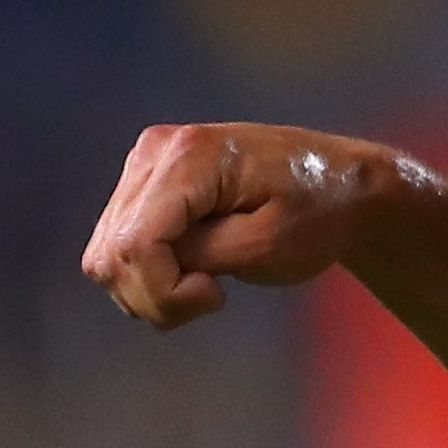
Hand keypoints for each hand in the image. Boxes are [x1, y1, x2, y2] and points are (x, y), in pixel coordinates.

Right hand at [82, 123, 436, 330]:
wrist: (340, 185)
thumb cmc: (317, 214)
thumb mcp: (267, 246)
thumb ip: (200, 255)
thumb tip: (142, 264)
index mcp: (190, 156)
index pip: (135, 244)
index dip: (163, 290)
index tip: (215, 296)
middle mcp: (154, 151)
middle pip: (112, 254)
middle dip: (155, 296)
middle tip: (212, 296)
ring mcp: (144, 163)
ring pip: (107, 256)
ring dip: (150, 288)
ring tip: (207, 283)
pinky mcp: (145, 182)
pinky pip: (118, 246)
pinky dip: (150, 274)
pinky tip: (194, 270)